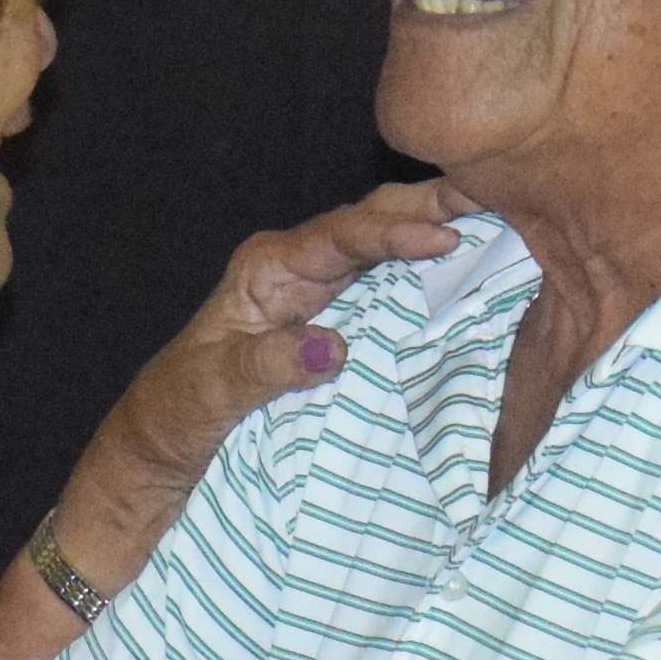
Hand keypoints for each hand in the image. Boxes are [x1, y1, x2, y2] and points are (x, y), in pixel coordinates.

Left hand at [55, 186, 468, 588]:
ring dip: (440, 234)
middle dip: (433, 207)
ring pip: (390, 251)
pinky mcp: (337, 327)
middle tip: (504, 196)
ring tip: (507, 220)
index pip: (341, 236)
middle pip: (374, 225)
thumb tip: (335, 345)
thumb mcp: (206, 397)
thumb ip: (264, 367)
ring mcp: (321, 298)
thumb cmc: (169, 423)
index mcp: (266, 270)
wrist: (153, 464)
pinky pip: (393, 291)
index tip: (447, 236)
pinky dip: (435, 277)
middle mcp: (298, 272)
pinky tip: (477, 274)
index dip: (394, 231)